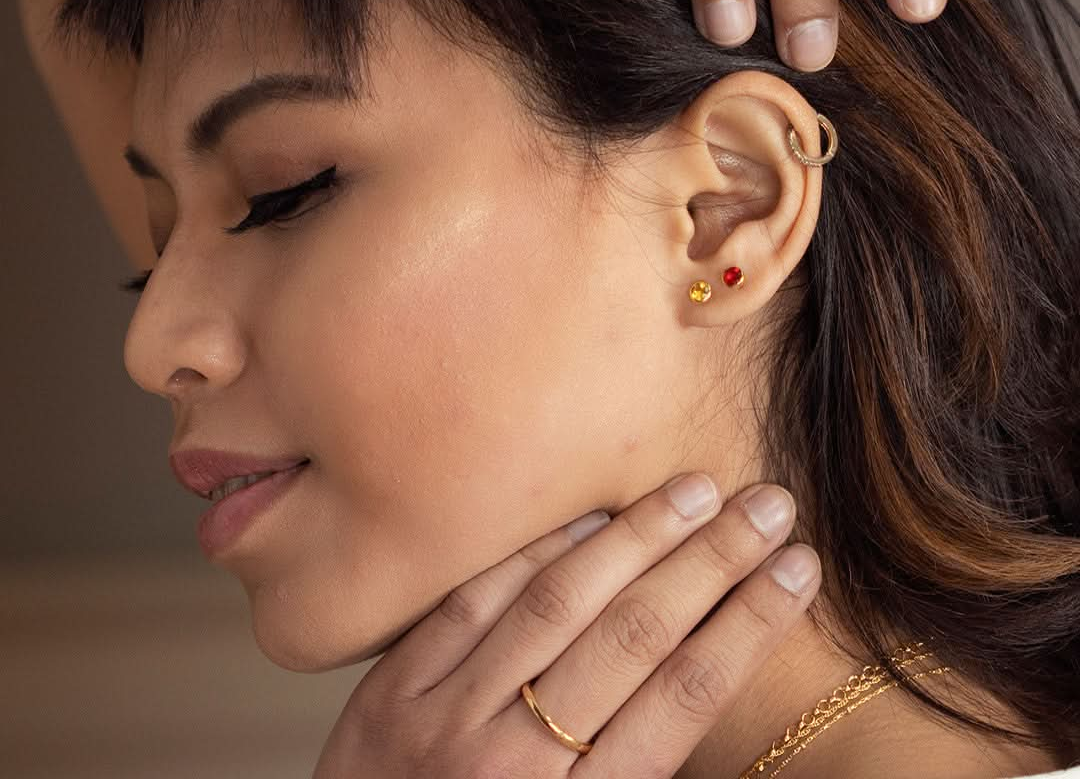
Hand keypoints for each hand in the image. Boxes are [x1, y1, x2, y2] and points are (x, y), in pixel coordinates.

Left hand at [312, 476, 819, 776]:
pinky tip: (589, 519)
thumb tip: (707, 671)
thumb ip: (640, 765)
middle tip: (767, 504)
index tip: (799, 568)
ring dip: (636, 540)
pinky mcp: (393, 688)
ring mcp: (447, 717)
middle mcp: (518, 762)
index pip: (685, 697)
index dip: (749, 624)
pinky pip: (474, 601)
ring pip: (558, 605)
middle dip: (711, 563)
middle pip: (634, 637)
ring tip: (695, 491)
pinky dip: (535, 555)